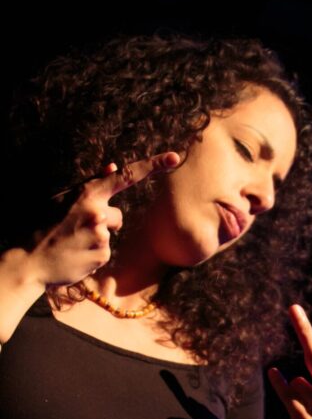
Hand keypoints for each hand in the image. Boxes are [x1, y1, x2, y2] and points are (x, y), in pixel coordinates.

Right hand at [32, 152, 179, 287]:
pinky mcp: (103, 255)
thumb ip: (91, 184)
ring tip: (72, 243)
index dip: (153, 166)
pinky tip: (76, 255)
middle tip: (76, 229)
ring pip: (111, 235)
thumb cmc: (44, 225)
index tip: (175, 158)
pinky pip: (106, 252)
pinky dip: (93, 254)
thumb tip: (114, 166)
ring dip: (96, 238)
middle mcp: (98, 211)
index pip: (126, 176)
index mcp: (87, 192)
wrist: (29, 260)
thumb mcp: (62, 198)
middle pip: (117, 215)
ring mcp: (101, 234)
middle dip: (103, 222)